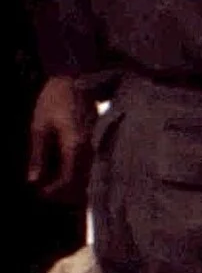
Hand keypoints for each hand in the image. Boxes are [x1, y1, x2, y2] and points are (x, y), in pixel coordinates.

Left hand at [26, 76, 92, 203]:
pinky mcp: (98, 140)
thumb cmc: (54, 100)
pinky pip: (91, 164)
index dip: (54, 191)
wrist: (76, 79)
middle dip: (64, 192)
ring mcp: (97, 144)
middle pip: (82, 181)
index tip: (39, 193)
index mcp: (75, 146)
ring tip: (54, 184)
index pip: (68, 179)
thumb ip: (37, 155)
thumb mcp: (39, 127)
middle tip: (45, 192)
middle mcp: (90, 148)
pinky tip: (65, 170)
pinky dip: (79, 172)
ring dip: (72, 183)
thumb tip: (33, 180)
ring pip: (89, 174)